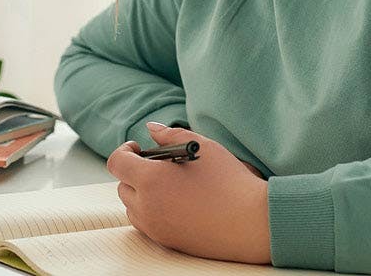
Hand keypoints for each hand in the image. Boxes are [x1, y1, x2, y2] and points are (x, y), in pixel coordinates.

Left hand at [106, 122, 271, 264]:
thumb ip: (171, 135)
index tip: (138, 148)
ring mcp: (155, 227)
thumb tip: (152, 129)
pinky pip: (146, 224)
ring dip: (141, 194)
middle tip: (160, 167)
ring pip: (132, 207)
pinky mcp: (166, 241)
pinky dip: (152, 212)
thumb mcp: (202, 147)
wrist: (252, 224)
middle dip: (135, 172)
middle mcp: (147, 206)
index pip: (117, 162)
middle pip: (122, 185)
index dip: (125, 151)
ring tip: (169, 186)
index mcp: (151, 179)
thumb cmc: (230, 183)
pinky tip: (176, 204)